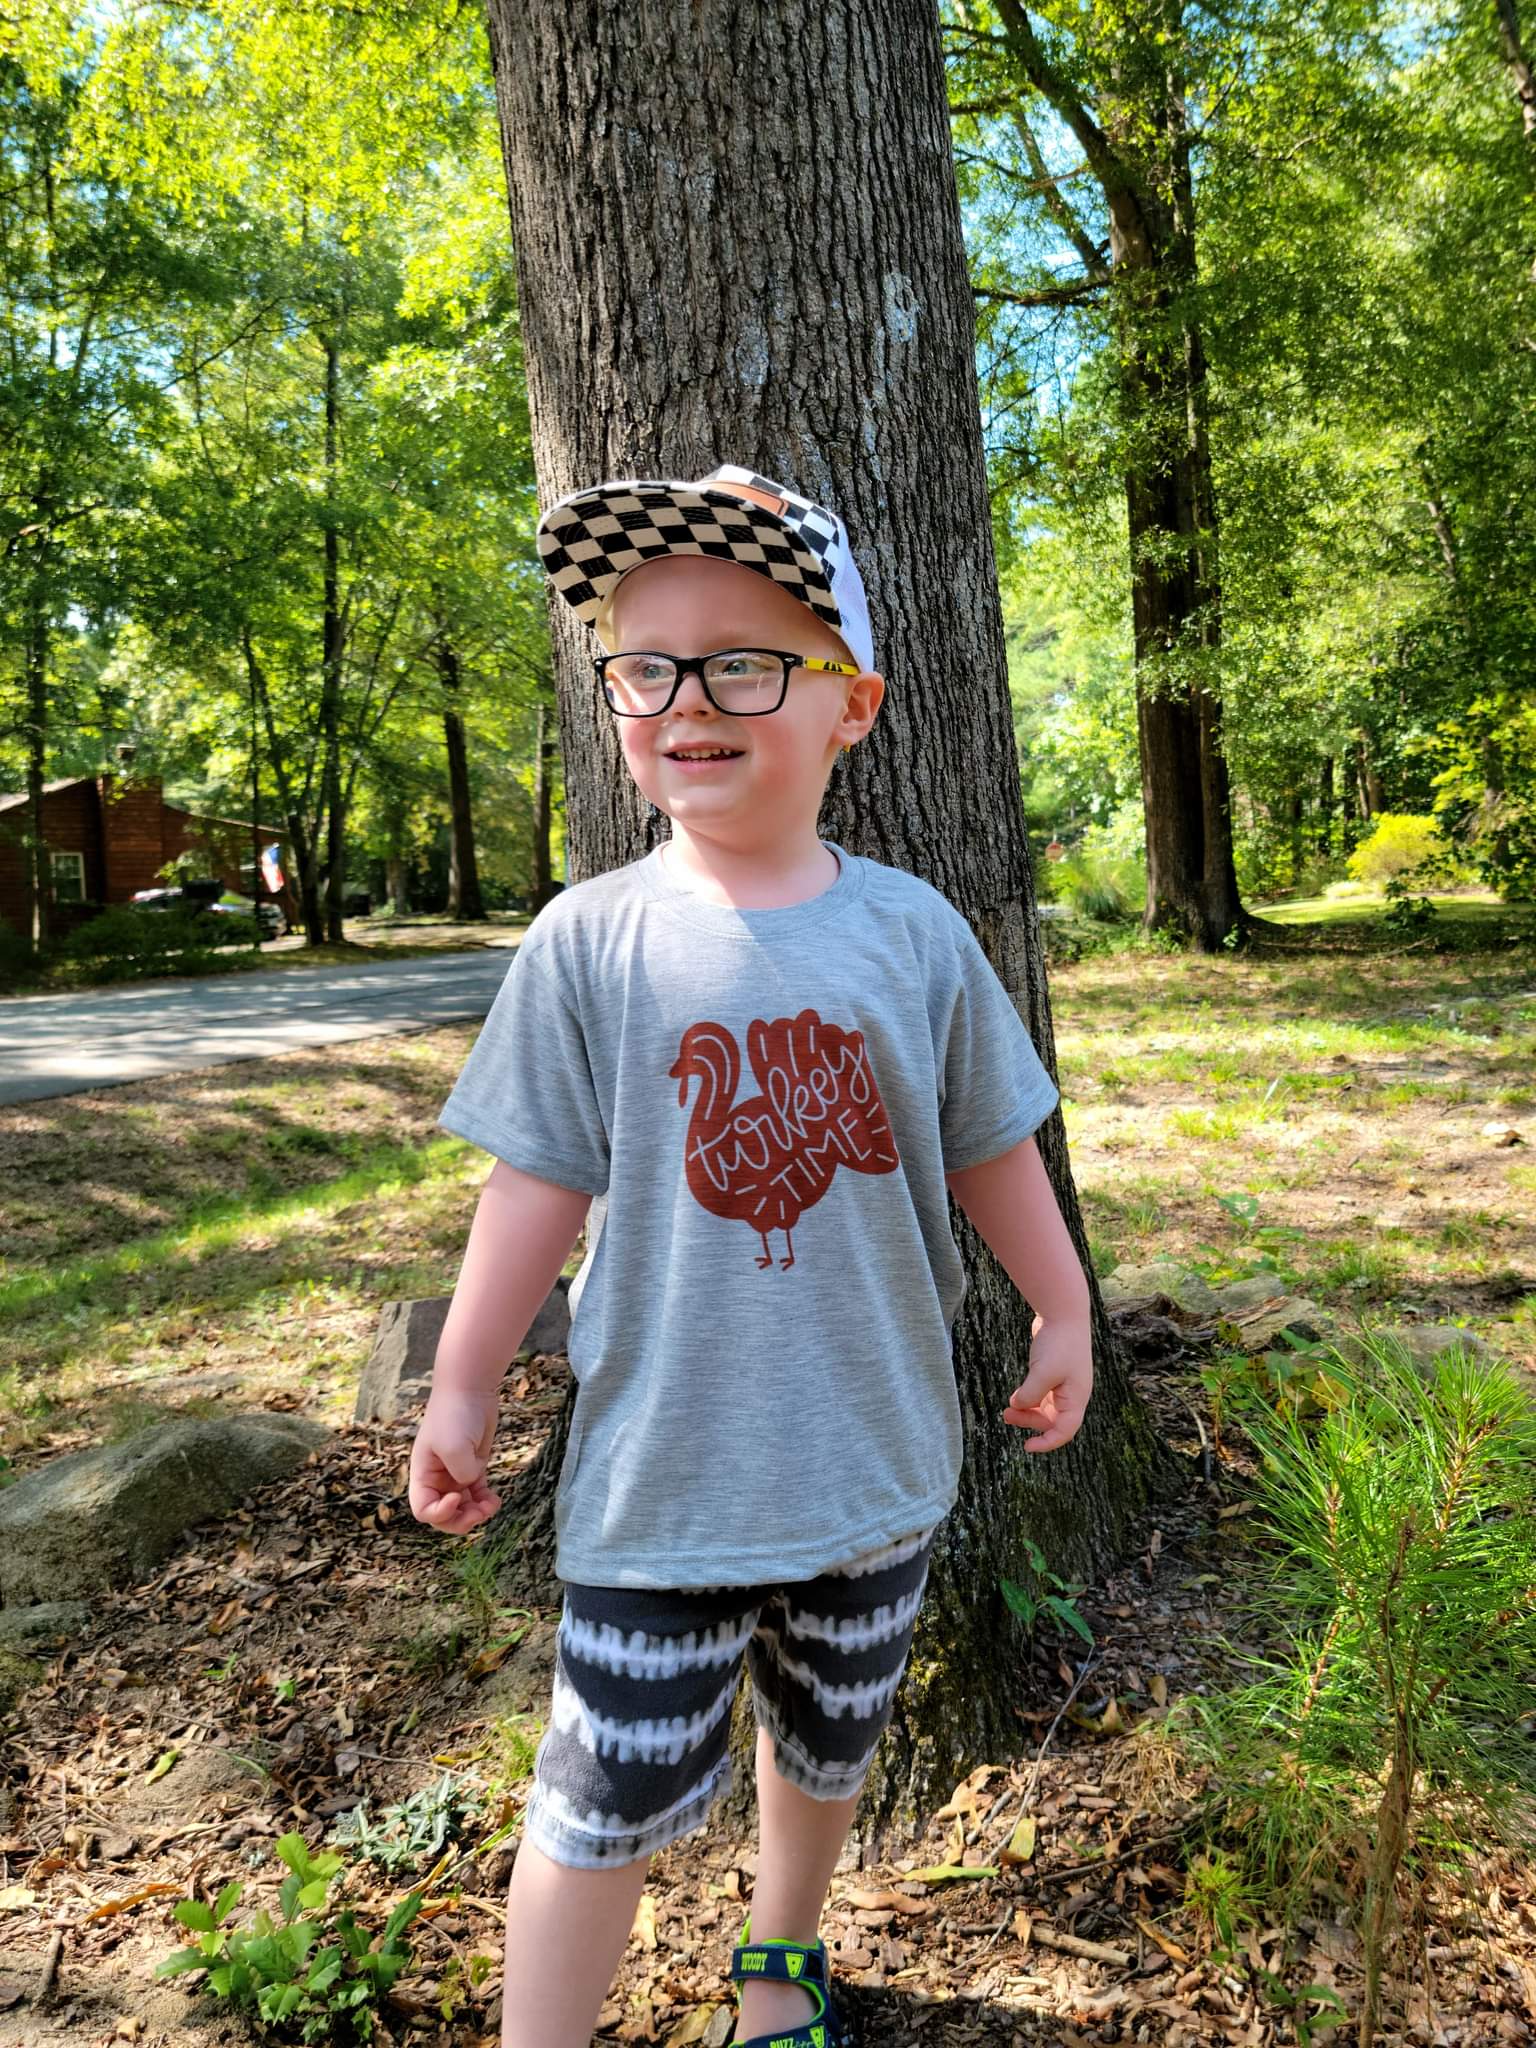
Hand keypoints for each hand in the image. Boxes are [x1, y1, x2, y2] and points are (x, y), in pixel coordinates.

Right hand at [408, 1388, 502, 1532]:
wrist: (470, 1389)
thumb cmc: (455, 1415)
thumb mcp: (454, 1446)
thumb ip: (462, 1473)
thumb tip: (471, 1482)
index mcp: (423, 1474)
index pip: (423, 1510)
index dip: (440, 1513)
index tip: (457, 1497)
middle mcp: (436, 1478)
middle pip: (443, 1515)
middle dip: (461, 1521)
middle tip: (478, 1514)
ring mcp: (455, 1473)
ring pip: (463, 1508)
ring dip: (476, 1514)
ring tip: (491, 1506)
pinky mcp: (473, 1466)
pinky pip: (476, 1494)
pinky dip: (485, 1501)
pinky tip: (495, 1499)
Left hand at [1002, 1312, 1092, 1452]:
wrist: (1064, 1312)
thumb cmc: (1059, 1342)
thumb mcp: (1042, 1372)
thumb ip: (1030, 1394)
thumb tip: (1018, 1406)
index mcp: (1076, 1398)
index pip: (1064, 1431)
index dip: (1047, 1443)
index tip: (1027, 1447)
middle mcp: (1073, 1394)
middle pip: (1052, 1420)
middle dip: (1029, 1422)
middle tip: (1006, 1416)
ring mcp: (1064, 1383)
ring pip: (1045, 1408)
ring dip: (1027, 1411)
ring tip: (1007, 1410)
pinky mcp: (1055, 1373)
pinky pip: (1042, 1395)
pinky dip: (1029, 1398)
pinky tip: (1016, 1397)